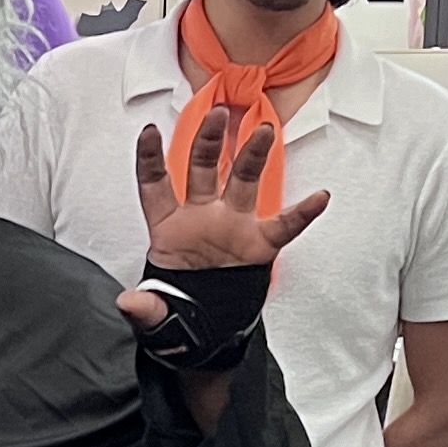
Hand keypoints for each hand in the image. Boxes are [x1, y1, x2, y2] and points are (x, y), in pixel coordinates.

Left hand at [111, 111, 329, 333]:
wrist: (207, 332)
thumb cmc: (178, 314)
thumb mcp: (157, 316)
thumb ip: (145, 308)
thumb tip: (128, 303)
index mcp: (169, 227)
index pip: (155, 185)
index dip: (150, 158)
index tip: (149, 131)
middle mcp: (201, 217)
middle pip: (203, 169)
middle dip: (209, 141)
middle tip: (219, 114)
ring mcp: (232, 226)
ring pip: (243, 181)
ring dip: (253, 155)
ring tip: (265, 130)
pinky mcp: (260, 244)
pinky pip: (284, 225)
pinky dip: (303, 213)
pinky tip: (319, 198)